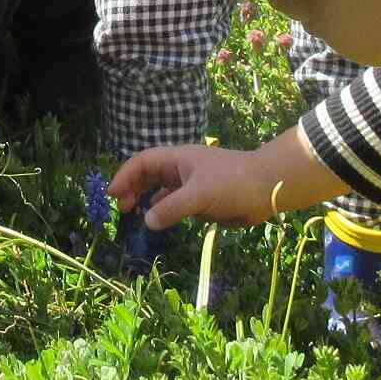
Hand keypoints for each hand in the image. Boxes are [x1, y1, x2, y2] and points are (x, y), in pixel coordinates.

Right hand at [110, 144, 278, 229]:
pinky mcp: (202, 199)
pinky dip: (163, 209)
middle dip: (131, 187)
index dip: (125, 175)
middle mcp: (181, 169)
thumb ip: (171, 208)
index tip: (112, 194)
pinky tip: (158, 220)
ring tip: (132, 214)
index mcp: (178, 159)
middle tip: (120, 207)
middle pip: (148, 174)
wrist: (268, 189)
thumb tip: (146, 221)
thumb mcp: (199, 195)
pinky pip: (175, 203)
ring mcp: (192, 184)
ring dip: (145, 198)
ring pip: (161, 189)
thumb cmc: (233, 183)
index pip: (143, 161)